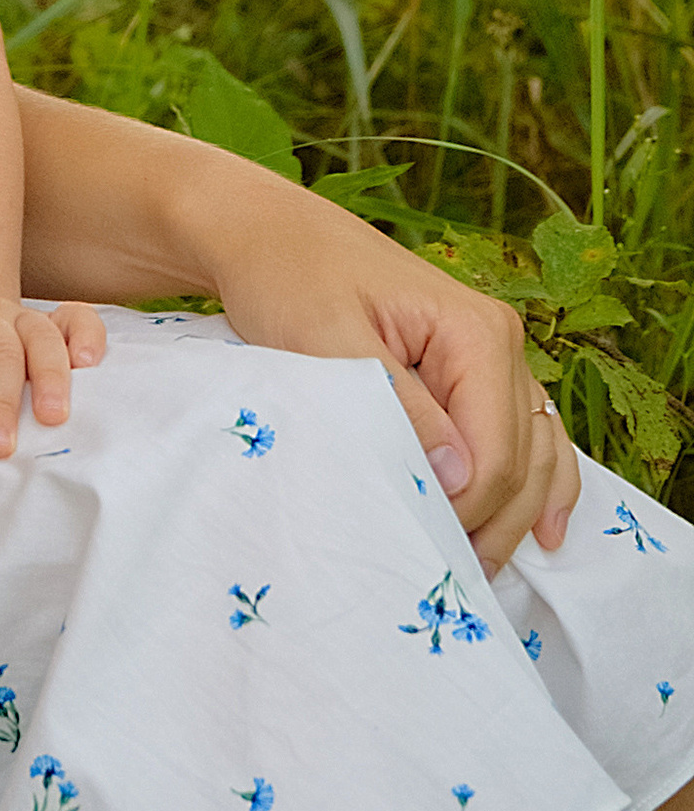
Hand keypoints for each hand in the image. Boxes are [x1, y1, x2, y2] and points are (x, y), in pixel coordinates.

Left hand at [198, 180, 577, 565]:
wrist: (267, 237)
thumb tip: (460, 477)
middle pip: (523, 460)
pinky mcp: (473, 371)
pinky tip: (543, 532)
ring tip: (481, 570)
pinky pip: (525, 436)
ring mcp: (491, 356)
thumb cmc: (288, 279)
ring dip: (514, 514)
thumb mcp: (327, 339)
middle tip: (444, 574)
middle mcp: (499, 342)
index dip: (465, 509)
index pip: (497, 451)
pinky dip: (536, 484)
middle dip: (491, 523)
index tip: (415, 540)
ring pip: (535, 454)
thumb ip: (397, 407)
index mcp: (475, 332)